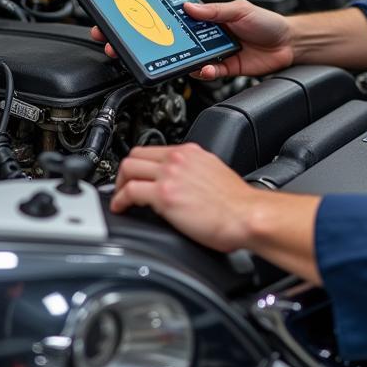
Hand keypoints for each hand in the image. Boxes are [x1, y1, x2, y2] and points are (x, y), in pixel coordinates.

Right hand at [89, 0, 293, 80]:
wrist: (289, 44)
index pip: (170, 17)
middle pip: (167, 41)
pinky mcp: (221, 69)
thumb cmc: (266, 21)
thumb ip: (213, 11)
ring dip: (176, 61)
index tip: (125, 21)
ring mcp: (210, 53)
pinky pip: (205, 73)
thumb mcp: (239, 8)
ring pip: (183, 60)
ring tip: (174, 59)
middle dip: (145, 44)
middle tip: (125, 46)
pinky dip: (204, 72)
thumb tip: (188, 7)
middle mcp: (202, 35)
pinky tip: (208, 68)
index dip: (147, 19)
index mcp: (203, 17)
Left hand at [111, 143, 255, 251]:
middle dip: (125, 172)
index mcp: (192, 152)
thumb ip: (195, 173)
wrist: (248, 216)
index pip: (154, 149)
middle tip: (123, 187)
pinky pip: (129, 191)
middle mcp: (179, 159)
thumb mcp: (215, 175)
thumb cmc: (238, 205)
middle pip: (136, 155)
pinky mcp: (164, 195)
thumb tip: (183, 185)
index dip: (141, 164)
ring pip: (128, 168)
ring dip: (119, 184)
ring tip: (119, 198)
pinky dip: (119, 200)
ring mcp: (170, 175)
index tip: (138, 175)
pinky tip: (121, 209)